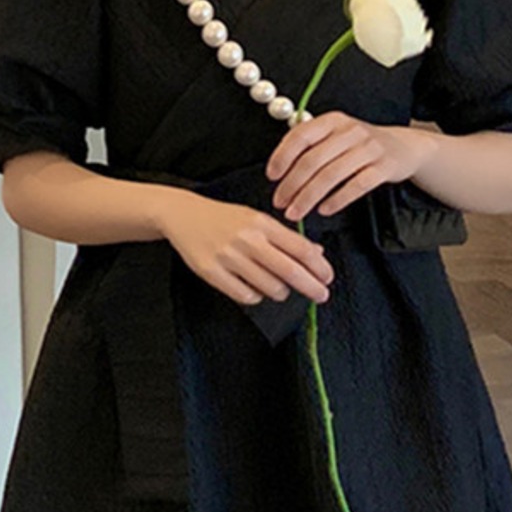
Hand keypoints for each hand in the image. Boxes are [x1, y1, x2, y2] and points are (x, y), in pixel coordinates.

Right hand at [159, 192, 334, 309]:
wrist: (183, 215)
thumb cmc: (225, 218)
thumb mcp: (257, 219)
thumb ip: (285, 237)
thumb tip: (316, 254)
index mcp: (261, 223)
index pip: (301, 248)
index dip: (319, 267)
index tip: (328, 277)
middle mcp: (247, 239)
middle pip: (290, 271)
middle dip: (311, 287)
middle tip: (322, 295)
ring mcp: (228, 257)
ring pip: (270, 287)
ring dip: (281, 292)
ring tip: (279, 287)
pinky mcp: (211, 272)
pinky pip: (246, 296)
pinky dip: (256, 296)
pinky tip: (254, 288)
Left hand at [265, 111, 435, 223]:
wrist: (402, 146)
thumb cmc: (359, 145)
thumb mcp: (336, 136)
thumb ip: (311, 146)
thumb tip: (279, 170)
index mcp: (333, 121)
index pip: (301, 135)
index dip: (283, 156)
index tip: (272, 176)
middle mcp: (350, 131)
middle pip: (313, 159)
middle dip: (292, 185)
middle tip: (279, 203)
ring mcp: (369, 148)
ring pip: (332, 175)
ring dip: (309, 197)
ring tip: (296, 212)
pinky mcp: (383, 167)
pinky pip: (357, 186)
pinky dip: (338, 200)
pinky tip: (324, 210)